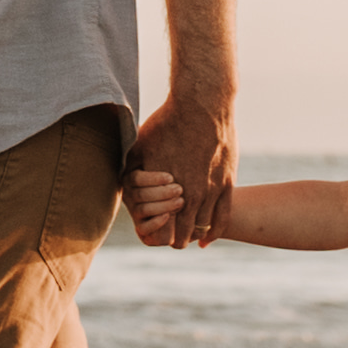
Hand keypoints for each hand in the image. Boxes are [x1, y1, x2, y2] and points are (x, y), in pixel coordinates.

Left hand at [124, 87, 233, 246]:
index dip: (158, 235)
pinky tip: (206, 241)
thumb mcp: (140, 146)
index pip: (163, 227)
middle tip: (171, 242)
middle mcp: (191, 193)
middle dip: (176, 238)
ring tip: (187, 238)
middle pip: (184, 232)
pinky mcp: (228, 183)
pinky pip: (223, 218)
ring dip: (194, 235)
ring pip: (203, 226)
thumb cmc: (167, 122)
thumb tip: (119, 180)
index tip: (155, 237)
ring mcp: (212, 190)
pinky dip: (214, 233)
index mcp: (167, 187)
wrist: (202, 105)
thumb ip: (132, 169)